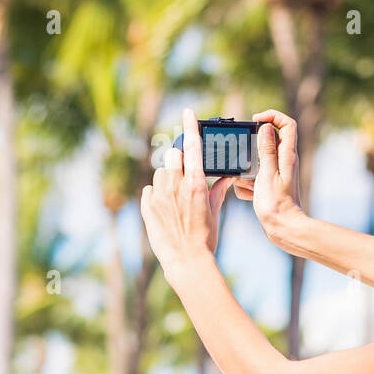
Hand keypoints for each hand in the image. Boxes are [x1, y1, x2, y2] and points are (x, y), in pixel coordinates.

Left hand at [141, 109, 233, 280]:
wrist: (186, 262)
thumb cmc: (205, 238)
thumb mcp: (215, 212)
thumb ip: (218, 189)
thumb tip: (226, 176)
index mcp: (196, 184)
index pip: (193, 147)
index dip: (190, 126)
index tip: (188, 111)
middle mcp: (176, 186)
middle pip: (173, 156)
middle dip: (179, 161)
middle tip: (184, 177)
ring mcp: (159, 196)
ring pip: (160, 173)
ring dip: (167, 179)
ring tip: (175, 199)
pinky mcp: (146, 207)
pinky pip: (148, 190)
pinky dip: (155, 195)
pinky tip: (164, 209)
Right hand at [233, 109, 304, 244]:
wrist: (282, 228)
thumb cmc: (277, 204)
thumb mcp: (267, 173)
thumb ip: (267, 149)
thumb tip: (266, 127)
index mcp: (287, 155)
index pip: (287, 124)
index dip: (272, 116)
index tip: (256, 120)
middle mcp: (284, 161)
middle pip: (268, 142)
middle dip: (252, 149)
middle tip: (245, 159)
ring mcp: (277, 173)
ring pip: (257, 161)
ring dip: (248, 171)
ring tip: (248, 184)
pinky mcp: (270, 184)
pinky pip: (255, 176)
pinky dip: (248, 184)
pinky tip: (249, 195)